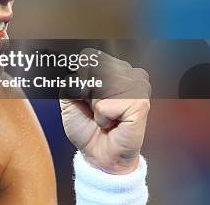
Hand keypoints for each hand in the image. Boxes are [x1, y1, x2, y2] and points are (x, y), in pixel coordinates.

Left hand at [59, 48, 150, 173]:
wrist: (98, 153)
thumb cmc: (86, 125)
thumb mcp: (69, 96)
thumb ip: (71, 79)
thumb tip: (77, 71)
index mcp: (112, 67)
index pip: (88, 56)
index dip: (80, 78)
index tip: (85, 96)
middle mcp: (128, 72)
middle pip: (92, 69)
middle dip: (86, 93)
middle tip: (97, 108)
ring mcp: (137, 86)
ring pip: (99, 86)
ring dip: (95, 106)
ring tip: (106, 115)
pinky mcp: (140, 103)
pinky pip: (105, 105)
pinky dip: (103, 117)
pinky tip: (113, 122)